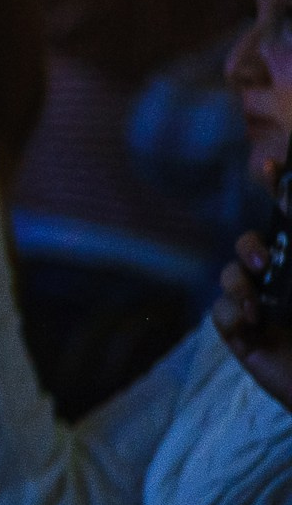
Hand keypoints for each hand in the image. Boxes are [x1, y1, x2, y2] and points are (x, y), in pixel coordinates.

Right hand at [213, 198, 291, 410]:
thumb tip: (290, 212)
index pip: (288, 220)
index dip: (277, 189)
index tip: (270, 165)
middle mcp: (286, 283)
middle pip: (250, 245)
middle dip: (249, 247)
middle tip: (263, 264)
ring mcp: (264, 310)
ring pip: (230, 276)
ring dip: (237, 284)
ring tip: (255, 304)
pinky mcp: (245, 339)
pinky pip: (219, 314)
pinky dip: (230, 314)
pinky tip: (251, 325)